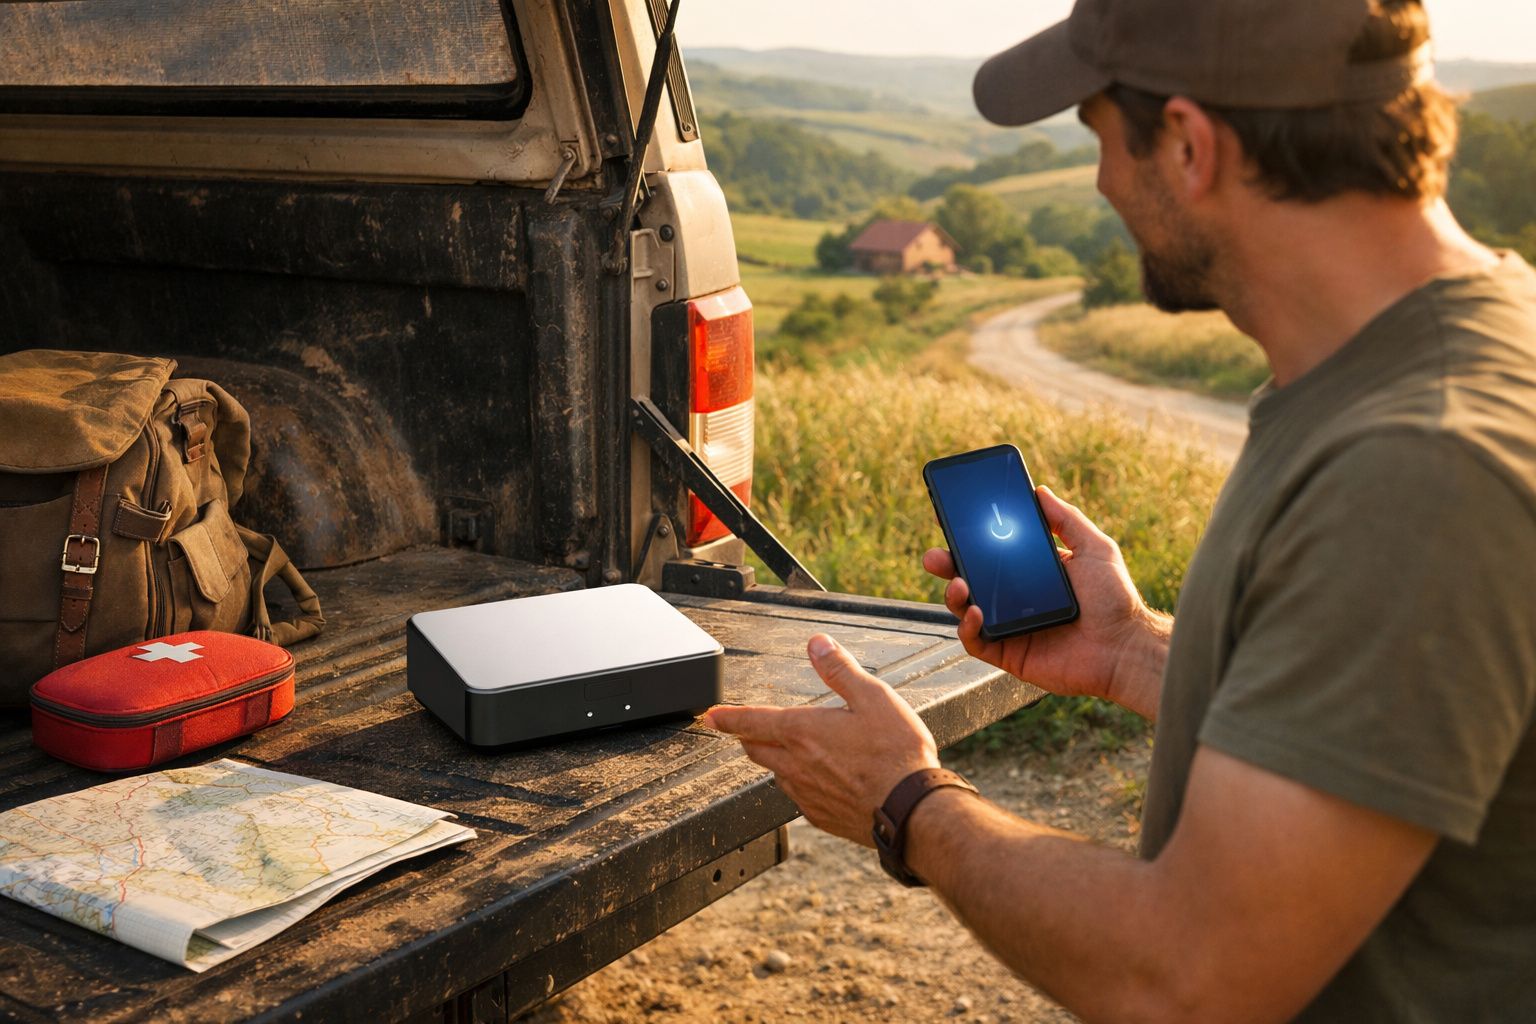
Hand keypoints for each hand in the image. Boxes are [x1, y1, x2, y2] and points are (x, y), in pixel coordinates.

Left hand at [703, 634, 939, 845]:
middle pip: (756, 749)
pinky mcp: (821, 817)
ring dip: (774, 761)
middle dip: (747, 737)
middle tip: (745, 730)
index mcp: (803, 732)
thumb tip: (817, 644)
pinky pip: (798, 798)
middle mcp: (796, 765)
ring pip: (776, 774)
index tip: (711, 716)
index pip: (752, 721)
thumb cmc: (896, 754)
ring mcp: (807, 795)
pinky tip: (818, 781)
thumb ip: (840, 669)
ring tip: (787, 752)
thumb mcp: (872, 697)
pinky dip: (799, 784)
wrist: (912, 810)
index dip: (727, 717)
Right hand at [922, 485, 1164, 714]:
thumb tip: (1039, 491)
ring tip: (961, 585)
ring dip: (953, 595)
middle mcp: (1014, 598)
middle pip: (969, 577)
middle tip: (936, 557)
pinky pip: (975, 641)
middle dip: (946, 564)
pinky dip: (967, 627)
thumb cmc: (1115, 600)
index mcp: (1030, 571)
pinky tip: (976, 613)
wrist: (1125, 648)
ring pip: (964, 608)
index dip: (968, 538)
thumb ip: (1067, 519)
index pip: (991, 551)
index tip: (951, 520)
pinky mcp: (1007, 652)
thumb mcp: (1094, 548)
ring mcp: (1008, 626)